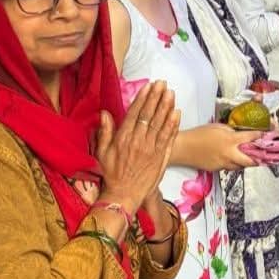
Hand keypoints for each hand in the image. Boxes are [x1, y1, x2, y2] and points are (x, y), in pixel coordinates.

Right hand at [97, 81, 181, 213]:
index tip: (148, 86)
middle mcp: (139, 141)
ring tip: (171, 93)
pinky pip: (169, 138)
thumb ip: (104, 132)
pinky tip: (177, 113)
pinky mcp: (161, 157)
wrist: (124, 195)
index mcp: (124, 138)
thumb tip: (104, 113)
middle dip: (156, 97)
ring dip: (167, 107)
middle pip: (150, 115)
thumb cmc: (111, 174)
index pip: (135, 113)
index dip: (143, 98)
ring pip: (161, 124)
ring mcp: (151, 149)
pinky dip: (173, 125)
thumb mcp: (101, 153)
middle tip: (162, 83)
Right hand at [180, 124, 268, 170]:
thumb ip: (231, 131)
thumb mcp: (217, 127)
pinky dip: (233, 163)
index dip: (261, 136)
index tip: (267, 135)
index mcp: (230, 140)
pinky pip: (230, 167)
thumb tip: (240, 134)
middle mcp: (229, 153)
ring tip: (247, 156)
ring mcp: (224, 163)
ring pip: (241, 166)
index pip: (252, 138)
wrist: (183, 148)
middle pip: (251, 160)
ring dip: (246, 162)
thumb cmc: (198, 135)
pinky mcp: (217, 169)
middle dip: (259, 158)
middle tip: (262, 154)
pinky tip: (231, 158)